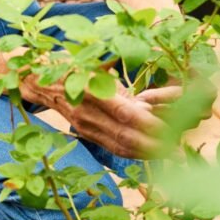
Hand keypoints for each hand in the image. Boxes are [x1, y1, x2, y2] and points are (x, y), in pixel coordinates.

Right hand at [21, 74, 165, 158]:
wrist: (38, 80)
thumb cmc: (70, 62)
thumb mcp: (93, 61)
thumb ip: (118, 77)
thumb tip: (147, 94)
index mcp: (90, 91)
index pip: (124, 113)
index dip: (149, 123)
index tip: (172, 129)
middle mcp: (87, 114)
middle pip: (125, 136)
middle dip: (155, 146)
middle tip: (181, 153)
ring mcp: (85, 127)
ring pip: (120, 146)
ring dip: (149, 154)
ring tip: (174, 157)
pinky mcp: (86, 134)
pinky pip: (113, 147)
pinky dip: (135, 152)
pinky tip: (153, 154)